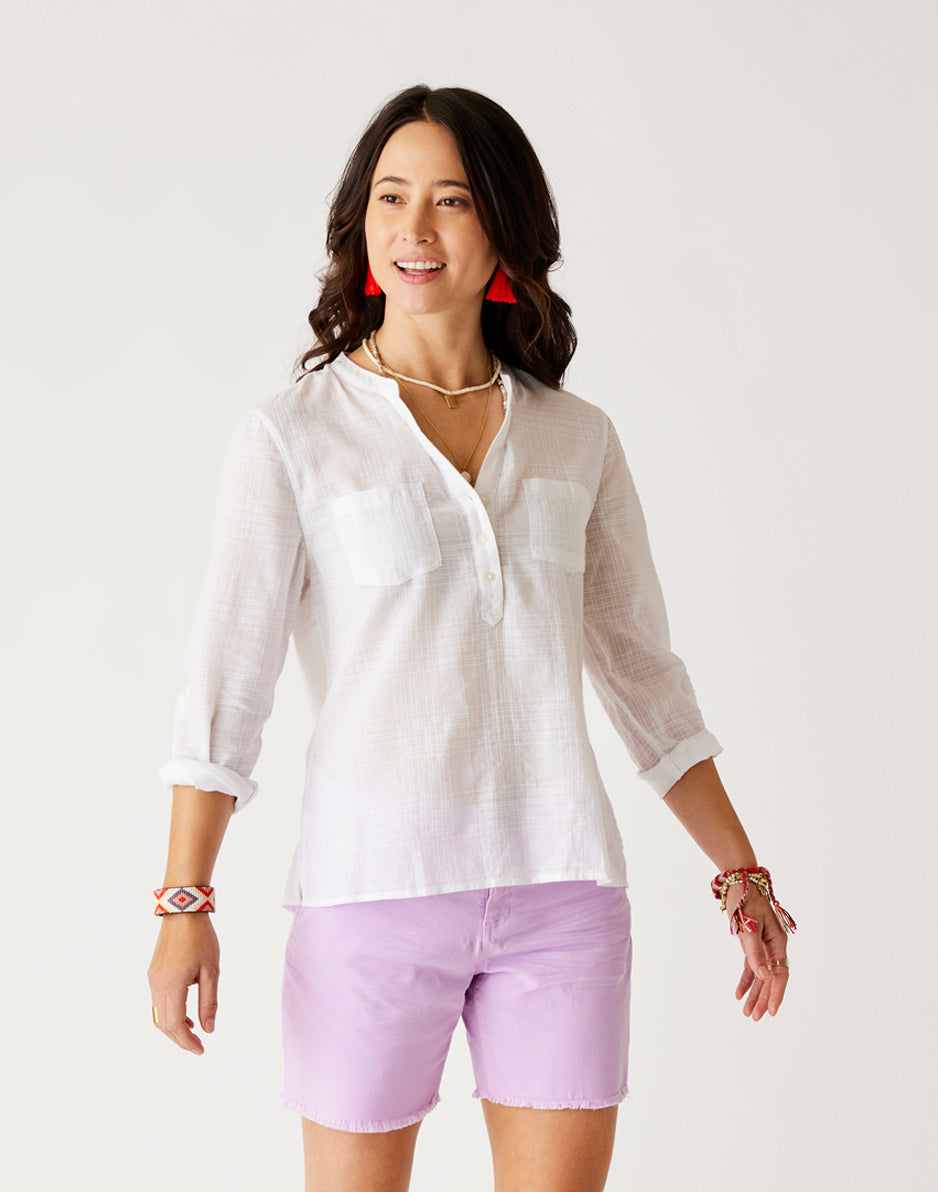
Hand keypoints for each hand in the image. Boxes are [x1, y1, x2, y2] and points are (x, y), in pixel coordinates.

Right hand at [147, 913, 219, 1053]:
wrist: (183, 912)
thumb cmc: (200, 939)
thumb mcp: (211, 971)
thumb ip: (209, 1002)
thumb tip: (208, 1029)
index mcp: (172, 986)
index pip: (176, 1025)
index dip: (187, 1042)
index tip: (201, 1050)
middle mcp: (157, 985)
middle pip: (164, 1025)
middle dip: (180, 1039)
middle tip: (198, 1047)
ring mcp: (153, 979)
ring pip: (158, 1015)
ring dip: (173, 1028)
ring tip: (193, 1032)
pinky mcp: (153, 973)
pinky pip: (158, 1002)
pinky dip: (169, 1014)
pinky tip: (186, 1014)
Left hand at [724, 884, 789, 1020]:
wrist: (738, 880)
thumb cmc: (745, 899)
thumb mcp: (749, 926)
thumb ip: (755, 952)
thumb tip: (763, 976)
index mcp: (778, 941)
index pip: (781, 973)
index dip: (776, 993)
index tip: (772, 1011)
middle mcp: (773, 945)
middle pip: (771, 977)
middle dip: (764, 998)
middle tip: (755, 1018)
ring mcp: (763, 944)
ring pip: (761, 974)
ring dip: (754, 993)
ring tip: (747, 1012)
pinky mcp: (752, 942)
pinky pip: (751, 966)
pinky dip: (745, 979)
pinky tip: (739, 994)